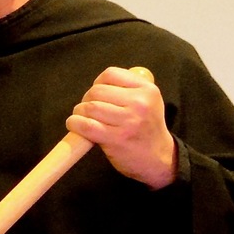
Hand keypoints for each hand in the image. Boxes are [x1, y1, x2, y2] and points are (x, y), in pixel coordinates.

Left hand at [65, 66, 174, 189]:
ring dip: (79, 113)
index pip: (110, 74)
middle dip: (86, 100)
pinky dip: (75, 124)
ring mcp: (129, 121)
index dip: (97, 83)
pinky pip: (86, 125)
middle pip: (96, 91)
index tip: (97, 95)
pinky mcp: (116, 138)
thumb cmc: (145, 129)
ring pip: (89, 107)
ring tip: (83, 119)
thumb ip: (128, 89)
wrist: (158, 158)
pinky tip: (76, 126)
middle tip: (89, 111)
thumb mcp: (148, 102)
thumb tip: (99, 82)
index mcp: (147, 90)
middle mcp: (140, 103)